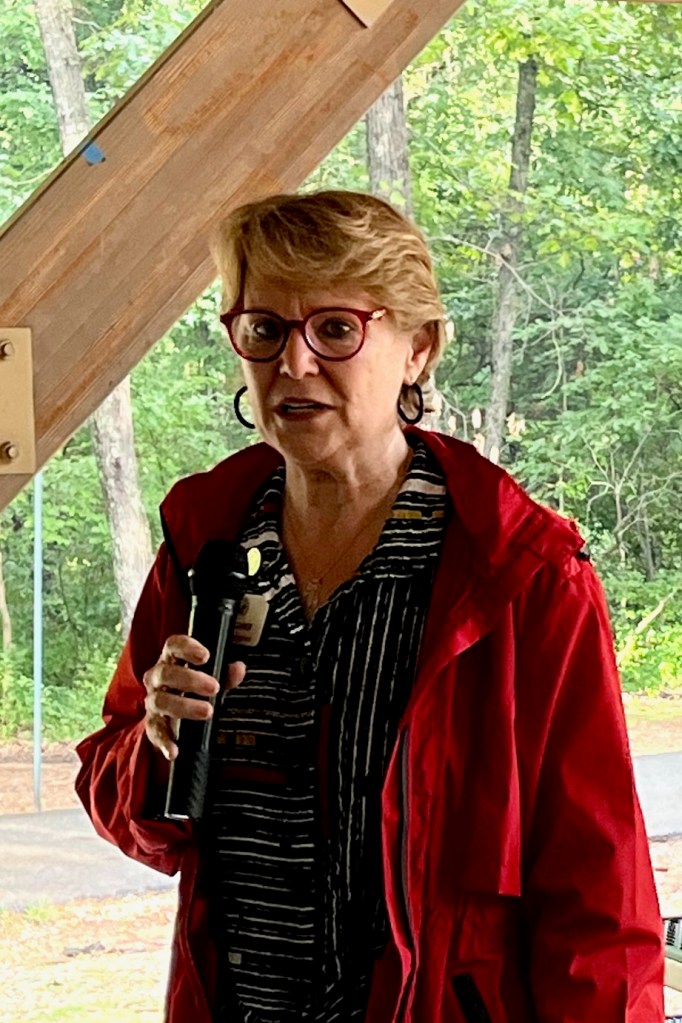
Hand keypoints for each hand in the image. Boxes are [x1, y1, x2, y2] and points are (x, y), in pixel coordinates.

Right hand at [143, 634, 245, 760]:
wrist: (177, 719)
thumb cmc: (196, 690)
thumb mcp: (213, 679)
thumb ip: (226, 675)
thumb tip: (239, 668)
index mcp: (171, 660)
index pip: (173, 645)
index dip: (187, 647)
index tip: (206, 656)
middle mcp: (157, 678)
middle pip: (166, 673)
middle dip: (190, 679)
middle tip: (215, 688)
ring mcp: (153, 702)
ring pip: (161, 701)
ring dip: (184, 706)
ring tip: (208, 711)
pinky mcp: (152, 725)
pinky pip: (155, 732)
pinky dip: (164, 741)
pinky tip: (175, 750)